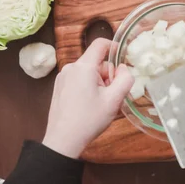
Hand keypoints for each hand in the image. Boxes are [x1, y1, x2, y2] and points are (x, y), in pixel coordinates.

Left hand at [42, 38, 133, 158]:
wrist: (63, 141)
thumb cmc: (89, 120)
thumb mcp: (114, 100)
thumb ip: (125, 79)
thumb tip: (123, 68)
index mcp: (83, 67)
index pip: (100, 44)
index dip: (114, 47)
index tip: (123, 60)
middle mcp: (70, 68)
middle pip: (95, 61)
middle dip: (108, 74)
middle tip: (112, 94)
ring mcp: (62, 78)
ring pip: (88, 71)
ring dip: (98, 82)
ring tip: (100, 102)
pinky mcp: (59, 87)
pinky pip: (79, 79)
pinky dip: (88, 86)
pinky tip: (89, 105)